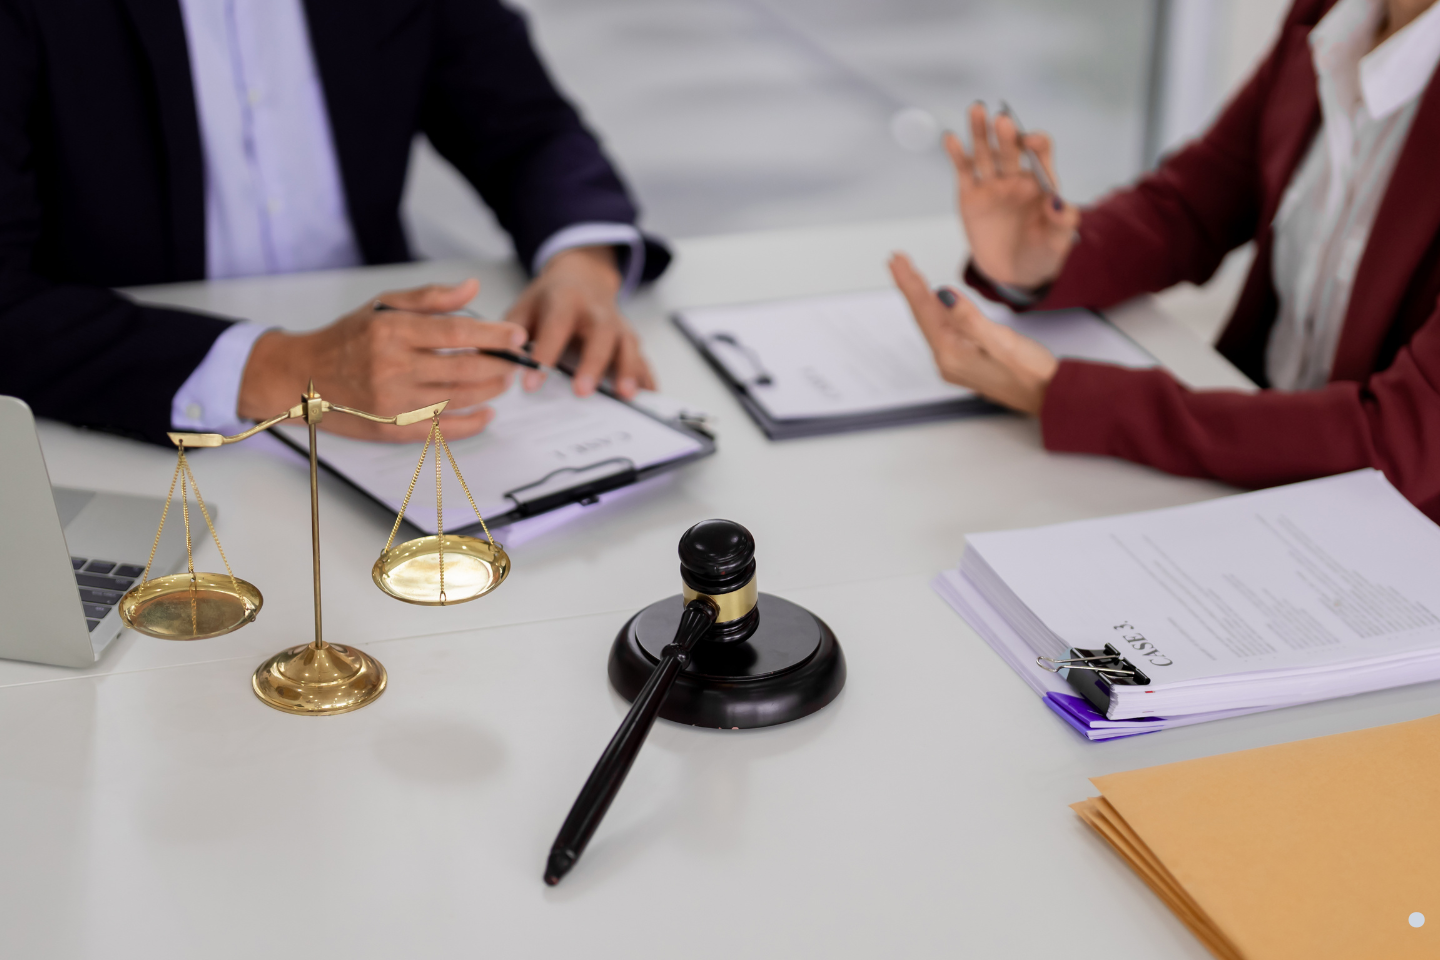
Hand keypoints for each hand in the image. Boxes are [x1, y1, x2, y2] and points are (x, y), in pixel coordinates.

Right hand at [237, 279, 525, 441]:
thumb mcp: (382, 306)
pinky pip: (441, 429)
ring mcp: (393, 402)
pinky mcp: (391, 428)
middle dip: (498, 365)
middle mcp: (394, 367)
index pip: (456, 332)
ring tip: (503, 380)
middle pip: (463, 368)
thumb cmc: (345, 339)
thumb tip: (472, 287)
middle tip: (515, 361)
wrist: (301, 377)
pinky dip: (470, 424)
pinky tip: (487, 414)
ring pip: (457, 399)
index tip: (516, 336)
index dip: (492, 335)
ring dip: (489, 391)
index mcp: (393, 331)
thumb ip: (429, 298)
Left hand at [504, 245, 654, 399]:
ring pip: (627, 347)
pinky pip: (642, 359)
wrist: (583, 276)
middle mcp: (596, 311)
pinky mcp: (630, 339)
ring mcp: (618, 325)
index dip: (545, 354)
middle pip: (600, 336)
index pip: (555, 327)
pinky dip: (647, 378)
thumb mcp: (524, 305)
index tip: (531, 384)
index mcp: (565, 299)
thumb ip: (511, 332)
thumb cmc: (550, 298)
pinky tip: (648, 398)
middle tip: (582, 392)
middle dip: (592, 364)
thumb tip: (497, 361)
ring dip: (628, 370)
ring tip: (624, 395)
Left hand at [889, 253, 1057, 415]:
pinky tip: (935, 305)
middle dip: (910, 287)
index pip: (923, 310)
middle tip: (898, 262)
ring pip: (932, 324)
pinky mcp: (966, 363)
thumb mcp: (1000, 340)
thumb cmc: (1030, 373)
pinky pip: (943, 332)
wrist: (1048, 397)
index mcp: (951, 353)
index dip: (909, 283)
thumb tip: (941, 295)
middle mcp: (947, 361)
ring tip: (911, 277)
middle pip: (923, 316)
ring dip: (920, 299)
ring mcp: (955, 364)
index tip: (897, 261)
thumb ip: (967, 318)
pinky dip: (936, 313)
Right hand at [950, 103, 1079, 288]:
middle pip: (1010, 149)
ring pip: (984, 153)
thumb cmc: (1041, 254)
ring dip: (980, 132)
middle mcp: (1016, 178)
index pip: (1040, 153)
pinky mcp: (970, 196)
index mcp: (1041, 183)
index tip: (1030, 142)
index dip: (1036, 144)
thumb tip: (1059, 201)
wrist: (1012, 273)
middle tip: (1002, 120)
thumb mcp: (1058, 243)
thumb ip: (1062, 222)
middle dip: (1006, 134)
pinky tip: (951, 139)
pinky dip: (957, 155)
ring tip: (976, 109)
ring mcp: (992, 186)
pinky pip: (963, 172)